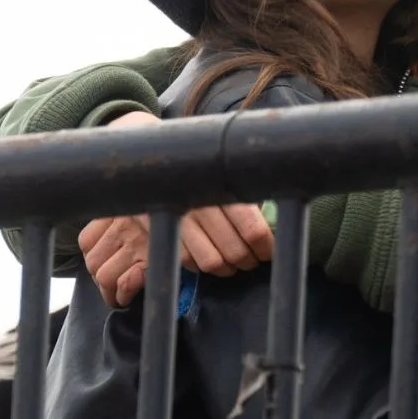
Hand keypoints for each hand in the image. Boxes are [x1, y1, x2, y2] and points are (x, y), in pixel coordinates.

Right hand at [80, 112, 272, 306]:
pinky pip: (187, 261)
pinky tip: (210, 258)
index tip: (269, 251)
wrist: (146, 149)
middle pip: (235, 250)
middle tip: (253, 259)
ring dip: (228, 269)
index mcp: (223, 185)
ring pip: (212, 262)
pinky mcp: (159, 227)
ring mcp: (179, 217)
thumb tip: (271, 227)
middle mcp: (202, 202)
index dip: (267, 247)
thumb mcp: (222, 169)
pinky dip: (201, 266)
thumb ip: (244, 194)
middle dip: (249, 261)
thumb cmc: (196, 162)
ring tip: (234, 264)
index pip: (254, 229)